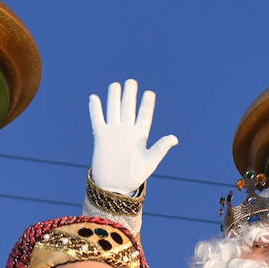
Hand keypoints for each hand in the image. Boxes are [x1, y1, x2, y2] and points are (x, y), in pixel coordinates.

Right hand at [88, 79, 178, 194]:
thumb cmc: (135, 176)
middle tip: (131, 81)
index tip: (149, 93)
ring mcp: (114, 132)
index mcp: (141, 136)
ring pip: (114, 110)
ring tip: (116, 85)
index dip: (147, 104)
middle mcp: (127, 131)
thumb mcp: (150, 161)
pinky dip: (96, 109)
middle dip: (130, 94)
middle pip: (129, 108)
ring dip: (114, 98)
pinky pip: (97, 119)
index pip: (144, 115)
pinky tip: (94, 98)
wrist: (115, 186)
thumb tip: (174, 138)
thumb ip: (160, 148)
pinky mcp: (101, 137)